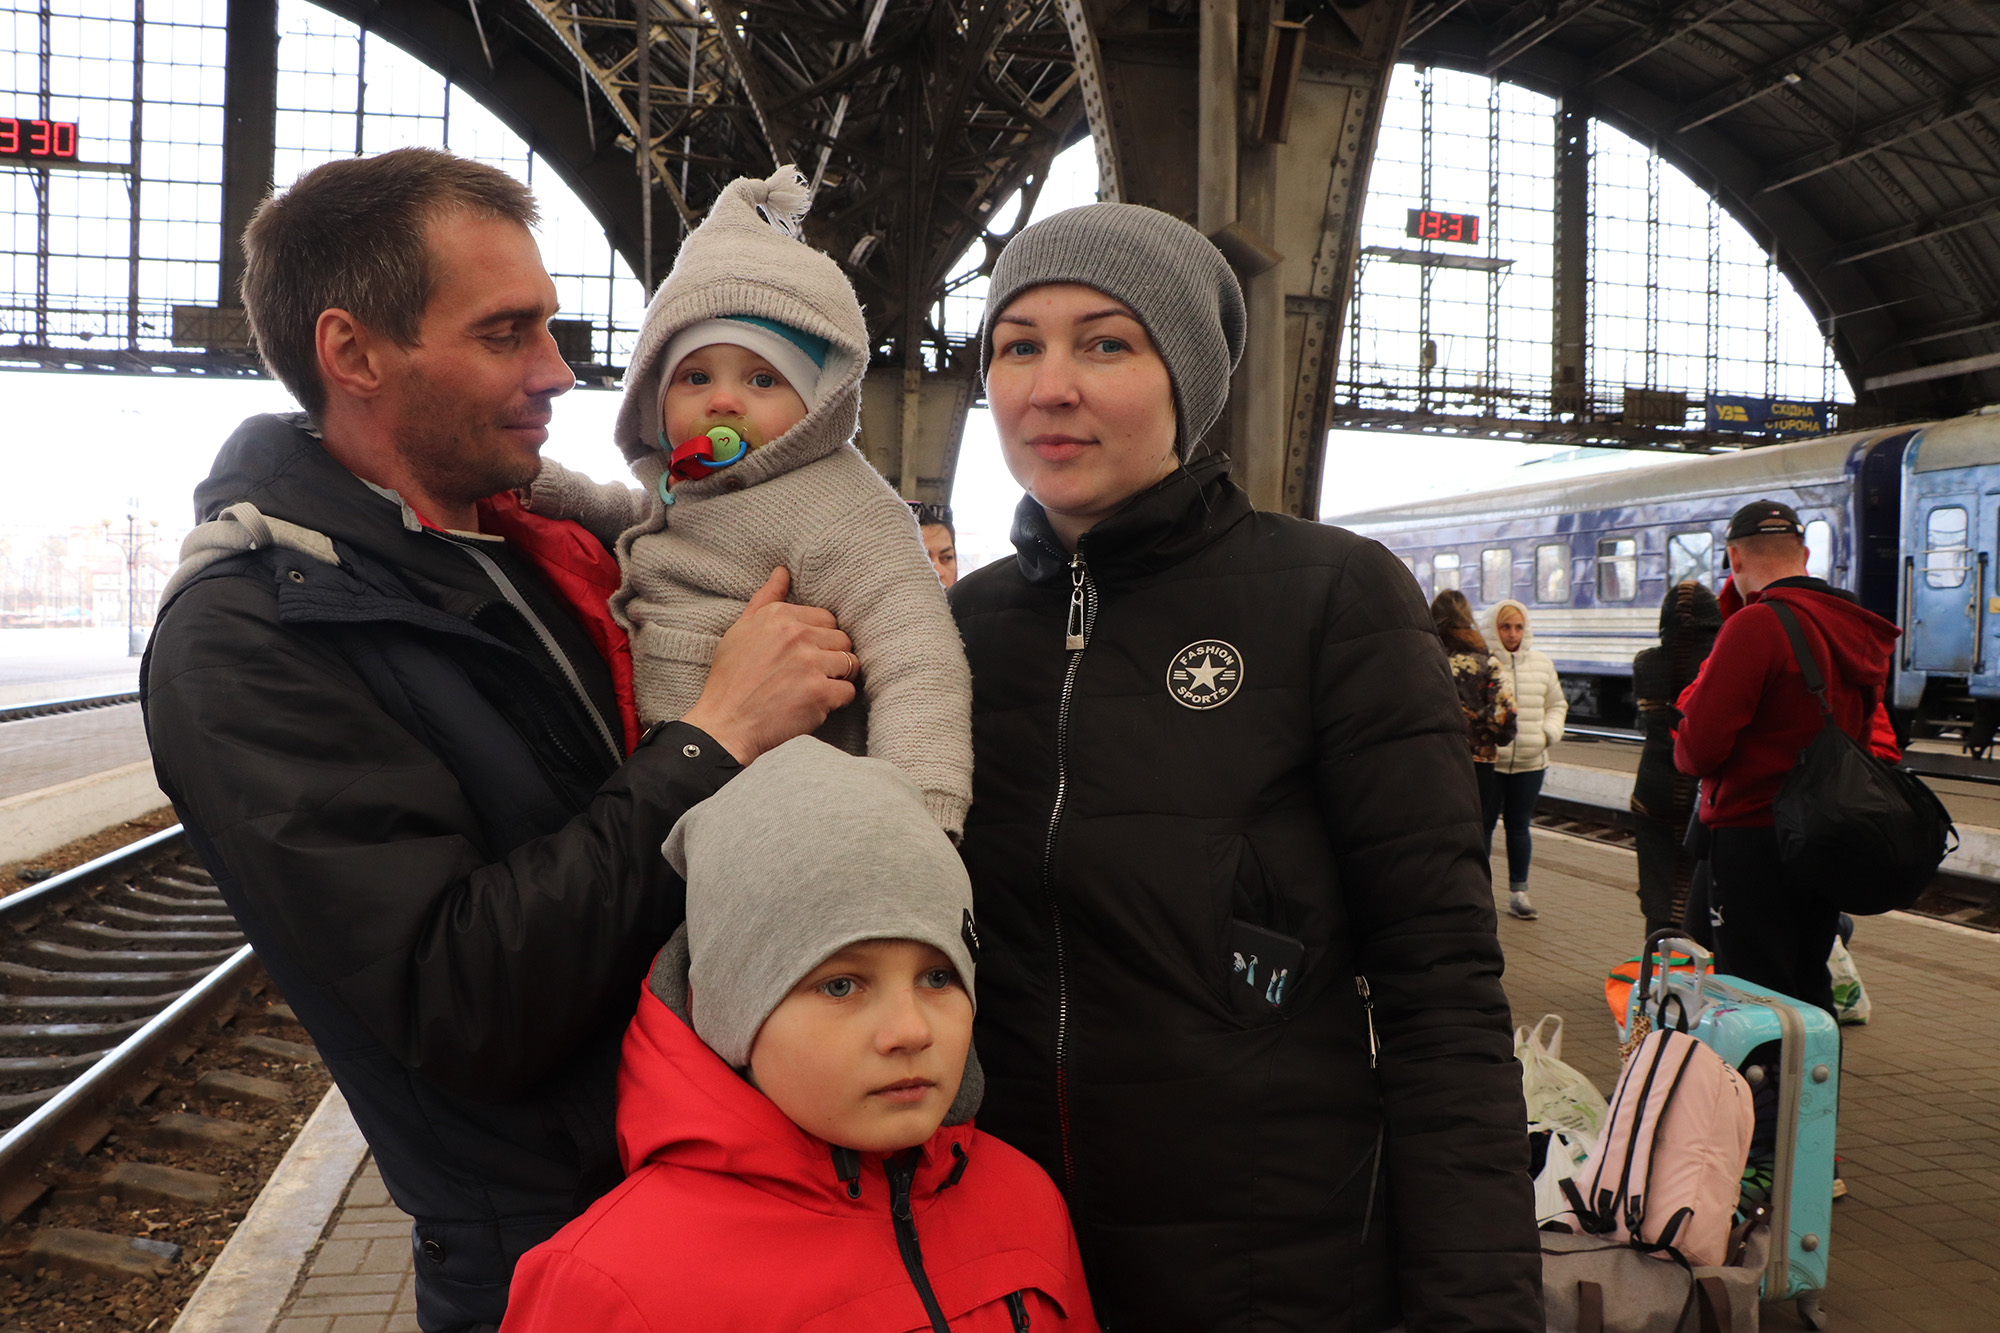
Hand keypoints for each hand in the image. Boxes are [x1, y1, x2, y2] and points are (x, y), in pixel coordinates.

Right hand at [682, 567, 855, 763]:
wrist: (724, 725)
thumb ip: (766, 599)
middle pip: (842, 639)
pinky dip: (836, 701)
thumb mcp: (741, 629)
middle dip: (831, 657)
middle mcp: (796, 634)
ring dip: (836, 678)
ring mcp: (810, 663)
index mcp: (779, 616)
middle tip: (809, 675)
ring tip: (812, 689)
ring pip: (850, 663)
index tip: (803, 655)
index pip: (826, 618)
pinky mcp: (820, 693)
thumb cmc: (730, 679)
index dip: (819, 640)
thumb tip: (783, 571)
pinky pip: (849, 691)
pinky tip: (814, 705)